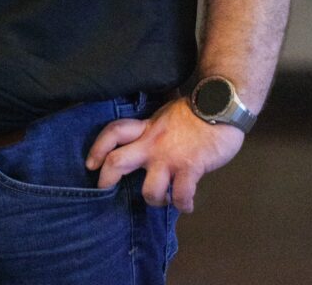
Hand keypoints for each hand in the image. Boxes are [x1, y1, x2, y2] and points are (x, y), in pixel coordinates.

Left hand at [86, 97, 244, 212]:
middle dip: (107, 178)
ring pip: (149, 190)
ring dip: (154, 200)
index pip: (114, 132)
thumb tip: (148, 135)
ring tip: (162, 199)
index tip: (91, 163)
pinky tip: (187, 205)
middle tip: (105, 188)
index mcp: (146, 127)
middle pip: (118, 161)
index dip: (98, 147)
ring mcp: (170, 158)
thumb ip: (154, 127)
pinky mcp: (190, 168)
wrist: (220, 106)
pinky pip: (181, 196)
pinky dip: (183, 205)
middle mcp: (152, 143)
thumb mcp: (167, 114)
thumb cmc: (196, 110)